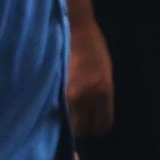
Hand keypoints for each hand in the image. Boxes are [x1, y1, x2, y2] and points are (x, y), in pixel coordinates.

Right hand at [67, 19, 114, 138]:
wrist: (76, 29)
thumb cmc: (94, 49)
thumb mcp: (106, 74)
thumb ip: (102, 97)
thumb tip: (95, 116)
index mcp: (104, 93)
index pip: (102, 126)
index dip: (97, 126)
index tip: (92, 120)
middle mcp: (86, 97)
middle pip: (82, 130)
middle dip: (81, 126)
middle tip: (78, 116)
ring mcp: (67, 94)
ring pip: (66, 124)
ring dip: (67, 121)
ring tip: (66, 110)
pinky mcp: (53, 89)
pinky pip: (55, 111)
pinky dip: (56, 111)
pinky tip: (56, 103)